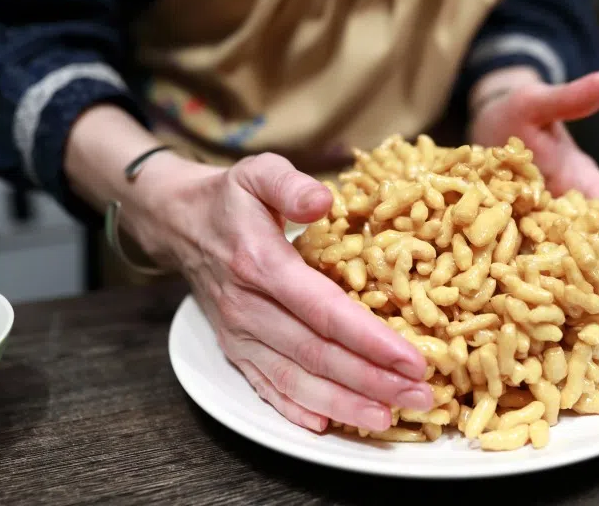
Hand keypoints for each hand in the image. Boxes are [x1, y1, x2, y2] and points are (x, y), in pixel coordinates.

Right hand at [135, 154, 432, 431]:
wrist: (177, 224)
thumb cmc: (230, 199)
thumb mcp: (258, 173)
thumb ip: (289, 184)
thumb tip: (323, 200)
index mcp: (260, 264)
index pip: (323, 310)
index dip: (370, 340)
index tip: (413, 360)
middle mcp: (248, 307)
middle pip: (316, 354)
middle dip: (372, 380)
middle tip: (420, 397)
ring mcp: (238, 334)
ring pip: (294, 379)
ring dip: (343, 404)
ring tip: (388, 419)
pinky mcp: (234, 350)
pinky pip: (265, 387)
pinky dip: (296, 410)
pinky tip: (327, 426)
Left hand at [470, 68, 598, 324]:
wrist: (487, 125)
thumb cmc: (514, 115)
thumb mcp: (536, 103)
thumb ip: (569, 98)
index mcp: (584, 186)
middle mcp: (573, 215)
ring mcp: (549, 233)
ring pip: (581, 273)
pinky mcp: (523, 244)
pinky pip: (542, 275)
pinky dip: (556, 300)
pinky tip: (558, 329)